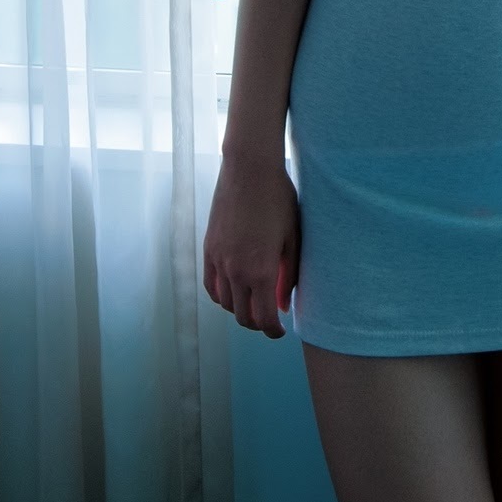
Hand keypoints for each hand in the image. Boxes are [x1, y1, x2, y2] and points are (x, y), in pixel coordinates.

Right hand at [202, 152, 299, 339]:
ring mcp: (219, 260)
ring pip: (225, 303)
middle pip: (242, 316)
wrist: (249, 169)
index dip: (273, 331)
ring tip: (254, 303)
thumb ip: (289, 274)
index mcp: (261, 271)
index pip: (264, 318)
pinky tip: (233, 291)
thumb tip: (284, 303)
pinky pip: (211, 285)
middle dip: (258, 324)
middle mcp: (236, 271)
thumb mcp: (292, 237)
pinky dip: (221, 296)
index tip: (280, 331)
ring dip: (240, 310)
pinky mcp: (209, 248)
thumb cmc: (278, 199)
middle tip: (270, 318)